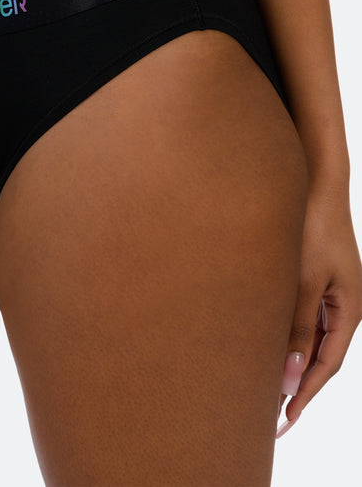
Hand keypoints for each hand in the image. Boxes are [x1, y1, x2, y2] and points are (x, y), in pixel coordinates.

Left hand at [277, 185, 361, 436]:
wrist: (313, 188)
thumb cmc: (311, 230)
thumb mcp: (303, 282)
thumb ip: (297, 326)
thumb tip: (291, 375)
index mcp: (349, 312)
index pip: (327, 366)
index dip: (305, 395)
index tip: (283, 422)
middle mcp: (341, 307)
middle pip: (319, 357)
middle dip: (296, 388)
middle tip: (269, 417)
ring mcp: (327, 294)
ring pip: (308, 339)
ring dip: (290, 363)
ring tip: (262, 388)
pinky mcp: (312, 281)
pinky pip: (300, 318)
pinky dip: (285, 337)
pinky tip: (264, 347)